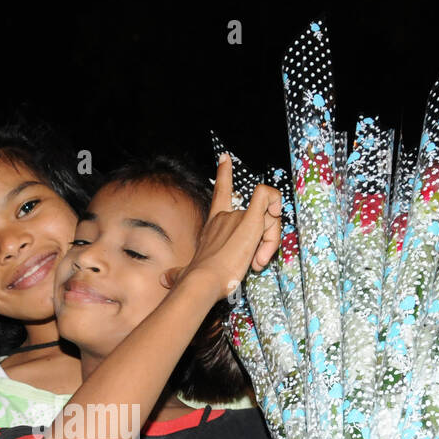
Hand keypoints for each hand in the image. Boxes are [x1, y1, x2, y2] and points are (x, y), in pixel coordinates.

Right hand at [160, 153, 282, 295]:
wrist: (203, 280)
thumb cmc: (195, 280)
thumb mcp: (184, 273)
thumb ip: (176, 275)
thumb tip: (163, 280)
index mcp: (213, 225)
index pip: (220, 193)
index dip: (224, 174)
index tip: (225, 158)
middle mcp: (226, 216)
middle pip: (256, 216)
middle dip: (265, 239)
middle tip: (257, 263)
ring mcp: (237, 216)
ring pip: (267, 218)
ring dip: (270, 240)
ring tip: (258, 262)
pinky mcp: (250, 220)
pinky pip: (268, 197)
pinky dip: (275, 203)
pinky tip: (275, 215)